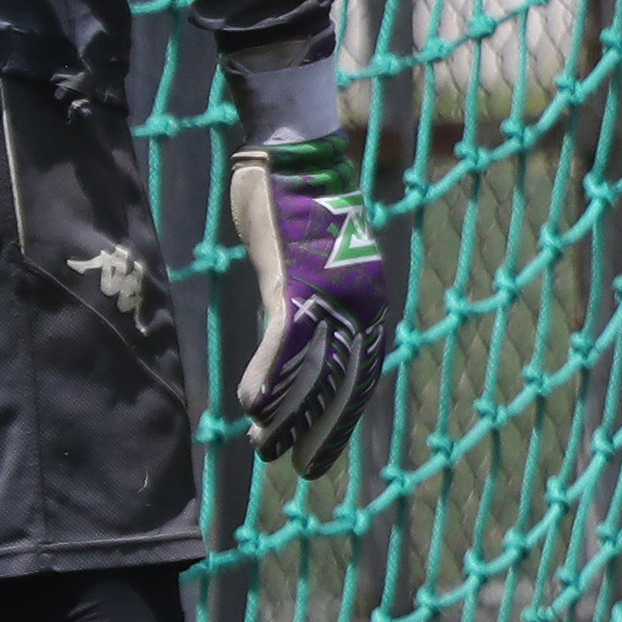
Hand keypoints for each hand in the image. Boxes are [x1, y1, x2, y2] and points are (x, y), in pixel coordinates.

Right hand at [227, 134, 389, 478]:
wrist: (294, 154)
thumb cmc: (301, 205)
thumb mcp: (312, 263)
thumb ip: (310, 302)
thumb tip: (296, 343)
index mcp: (371, 298)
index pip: (361, 372)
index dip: (342, 415)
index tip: (325, 449)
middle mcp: (361, 299)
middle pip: (342, 379)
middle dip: (320, 427)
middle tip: (303, 467)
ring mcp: (330, 290)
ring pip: (312, 365)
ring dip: (288, 411)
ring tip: (266, 447)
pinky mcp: (294, 278)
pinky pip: (283, 337)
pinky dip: (268, 372)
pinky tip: (251, 405)